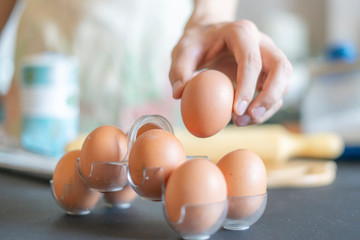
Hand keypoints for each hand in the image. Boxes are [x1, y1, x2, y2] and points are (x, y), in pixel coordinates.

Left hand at [169, 20, 291, 125]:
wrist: (208, 37)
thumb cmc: (196, 43)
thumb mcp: (182, 51)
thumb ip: (179, 70)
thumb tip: (179, 94)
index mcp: (241, 32)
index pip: (252, 59)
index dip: (247, 86)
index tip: (236, 111)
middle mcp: (262, 42)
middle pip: (281, 67)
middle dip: (270, 96)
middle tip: (250, 117)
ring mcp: (269, 56)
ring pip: (284, 82)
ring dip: (268, 106)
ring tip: (241, 122)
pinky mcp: (270, 72)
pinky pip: (276, 92)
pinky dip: (264, 109)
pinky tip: (244, 119)